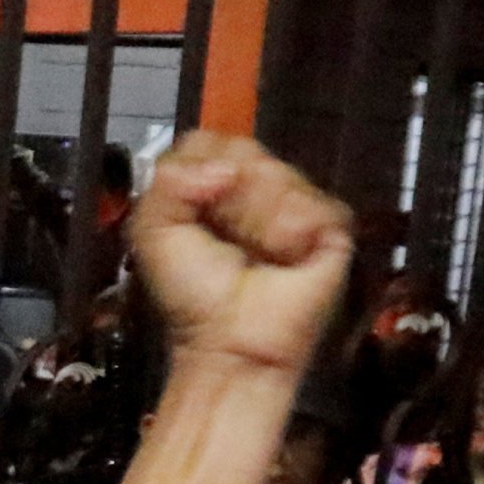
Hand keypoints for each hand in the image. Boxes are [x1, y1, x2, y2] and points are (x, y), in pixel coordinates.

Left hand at [127, 134, 355, 382]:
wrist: (231, 343)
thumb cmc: (194, 299)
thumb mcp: (154, 234)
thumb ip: (166, 183)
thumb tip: (218, 167)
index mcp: (212, 188)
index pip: (210, 140)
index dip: (201, 163)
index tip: (195, 197)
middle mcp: (254, 190)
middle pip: (245, 150)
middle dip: (228, 195)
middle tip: (224, 233)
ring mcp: (293, 206)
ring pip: (278, 173)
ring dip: (257, 217)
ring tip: (255, 253)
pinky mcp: (329, 226)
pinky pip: (314, 201)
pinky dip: (292, 228)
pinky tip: (284, 254)